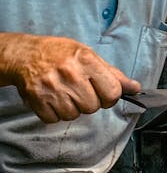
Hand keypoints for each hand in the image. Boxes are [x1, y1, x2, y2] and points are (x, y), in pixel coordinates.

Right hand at [2, 34, 139, 122]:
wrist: (25, 55)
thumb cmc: (60, 54)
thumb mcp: (89, 55)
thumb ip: (112, 74)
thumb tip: (135, 88)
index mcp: (86, 60)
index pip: (112, 92)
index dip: (110, 96)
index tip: (104, 93)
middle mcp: (70, 74)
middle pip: (93, 106)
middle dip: (90, 102)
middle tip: (81, 90)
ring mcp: (52, 88)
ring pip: (74, 115)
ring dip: (72, 108)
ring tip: (65, 92)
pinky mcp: (37, 100)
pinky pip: (55, 119)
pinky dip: (56, 113)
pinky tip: (53, 98)